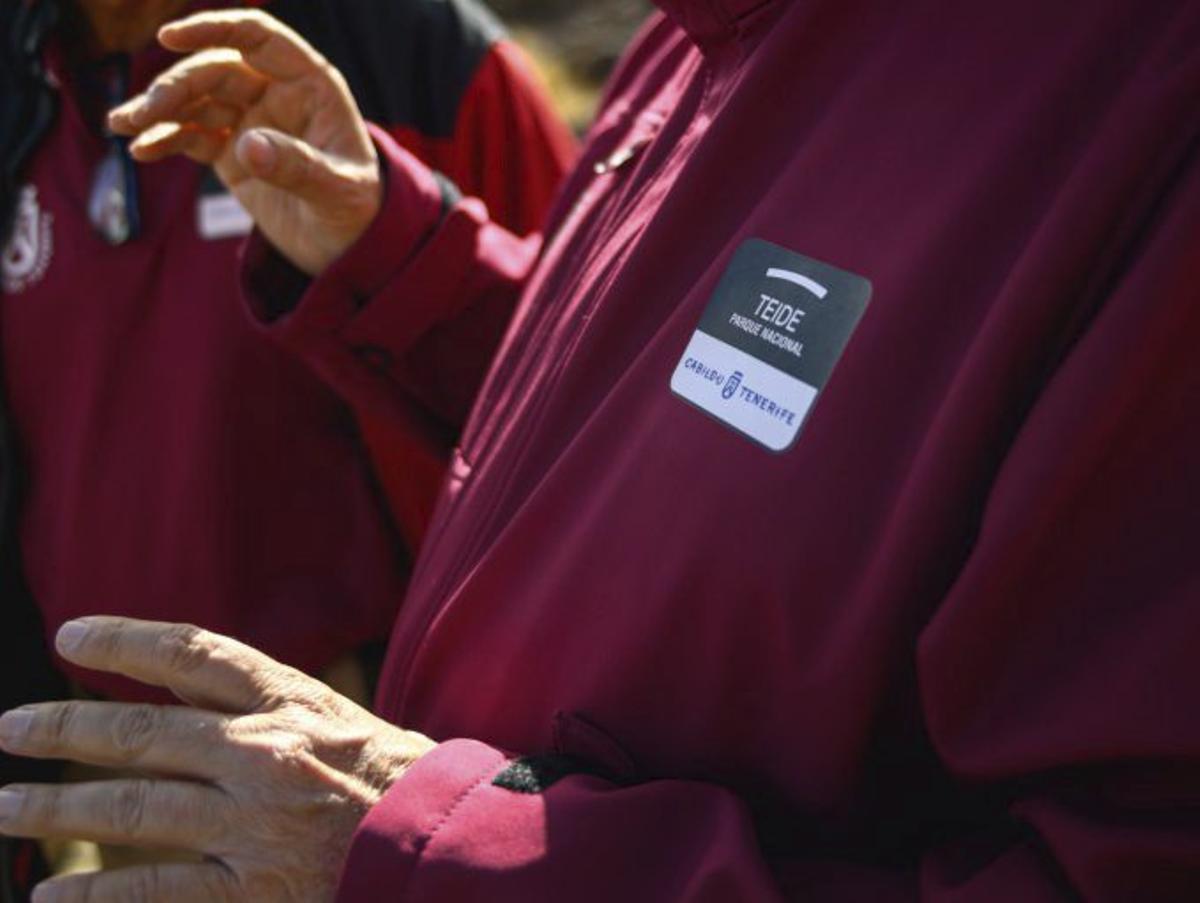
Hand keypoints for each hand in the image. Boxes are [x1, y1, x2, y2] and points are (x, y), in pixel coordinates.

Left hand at [0, 618, 435, 901]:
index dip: (125, 641)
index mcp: (291, 701)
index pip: (192, 655)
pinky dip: (98, 893)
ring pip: (133, 807)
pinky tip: (52, 894)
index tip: (72, 635)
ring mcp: (255, 821)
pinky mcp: (255, 887)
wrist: (445, 846)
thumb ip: (270, 709)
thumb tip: (187, 698)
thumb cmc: (399, 779)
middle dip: (64, 730)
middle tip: (10, 729)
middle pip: (142, 732)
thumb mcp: (340, 719)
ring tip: (5, 806)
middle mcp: (265, 752)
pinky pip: (157, 889)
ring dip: (57, 807)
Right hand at [108, 10, 380, 275]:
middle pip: (215, 71)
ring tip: (122, 126)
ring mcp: (250, 121)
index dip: (215, 29)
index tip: (170, 36)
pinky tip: (141, 150)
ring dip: (158, 111)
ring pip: (196, 101)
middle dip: (174, 88)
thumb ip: (298, 166)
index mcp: (310, 85)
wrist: (349, 246)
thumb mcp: (338, 191)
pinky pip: (191, 136)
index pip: (259, 39)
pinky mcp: (231, 152)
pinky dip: (165, 140)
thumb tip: (248, 145)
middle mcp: (276, 94)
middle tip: (142, 114)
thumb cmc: (357, 209)